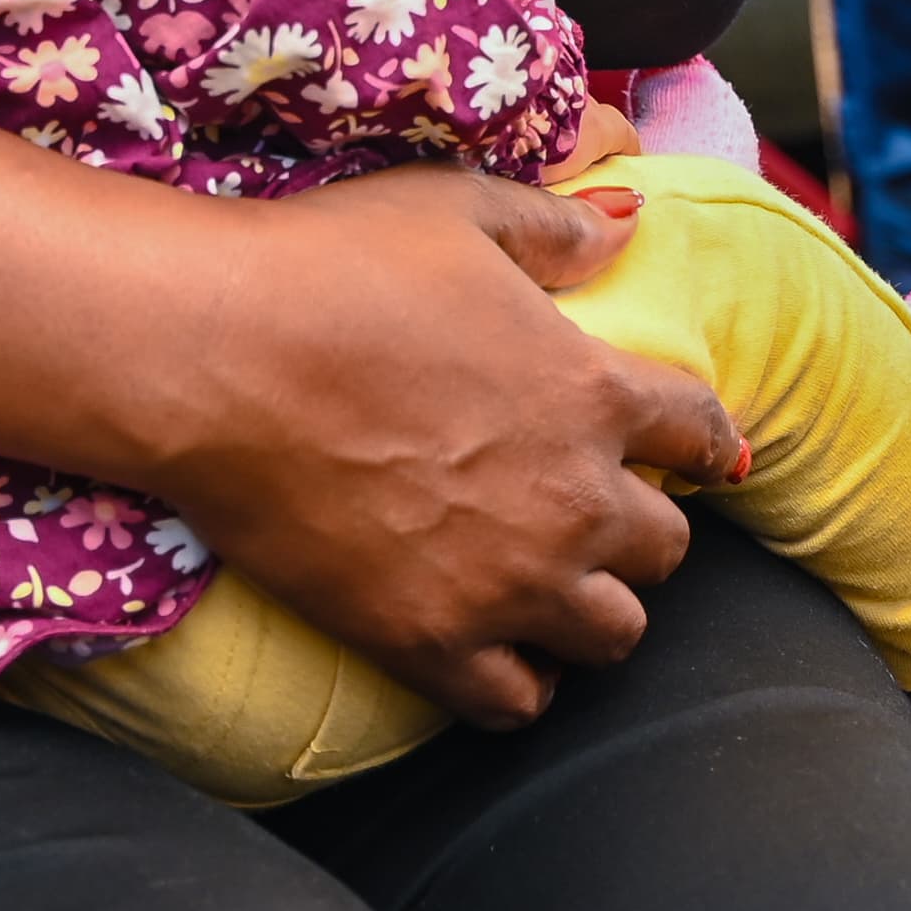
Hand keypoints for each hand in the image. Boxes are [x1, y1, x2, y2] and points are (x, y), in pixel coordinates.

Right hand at [158, 165, 741, 729]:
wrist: (210, 356)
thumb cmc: (328, 264)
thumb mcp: (451, 209)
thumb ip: (553, 225)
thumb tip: (628, 227)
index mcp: (591, 390)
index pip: (701, 432)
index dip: (699, 438)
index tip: (686, 447)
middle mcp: (573, 499)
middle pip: (667, 550)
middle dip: (634, 526)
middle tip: (580, 506)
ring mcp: (507, 582)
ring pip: (612, 635)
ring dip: (588, 606)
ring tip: (541, 584)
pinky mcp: (430, 640)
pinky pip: (518, 702)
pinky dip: (516, 678)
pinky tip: (488, 643)